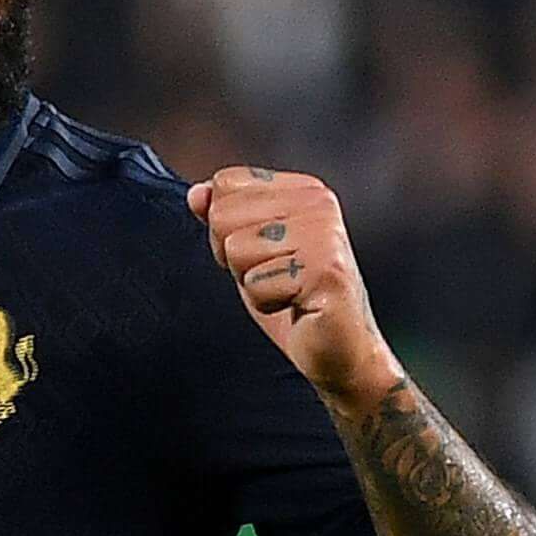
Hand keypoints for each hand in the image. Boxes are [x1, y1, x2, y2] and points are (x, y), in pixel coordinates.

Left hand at [189, 166, 400, 409]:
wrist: (341, 352)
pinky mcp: (325, 271)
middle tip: (275, 277)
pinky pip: (255, 283)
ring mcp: (324, 235)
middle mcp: (318, 203)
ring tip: (287, 292)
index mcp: (304, 189)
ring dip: (252, 283)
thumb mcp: (251, 254)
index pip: (225, 184)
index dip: (226, 228)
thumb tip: (195, 194)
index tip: (263, 254)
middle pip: (224, 214)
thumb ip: (224, 218)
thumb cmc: (296, 302)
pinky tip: (297, 307)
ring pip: (236, 249)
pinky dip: (267, 304)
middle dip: (235, 257)